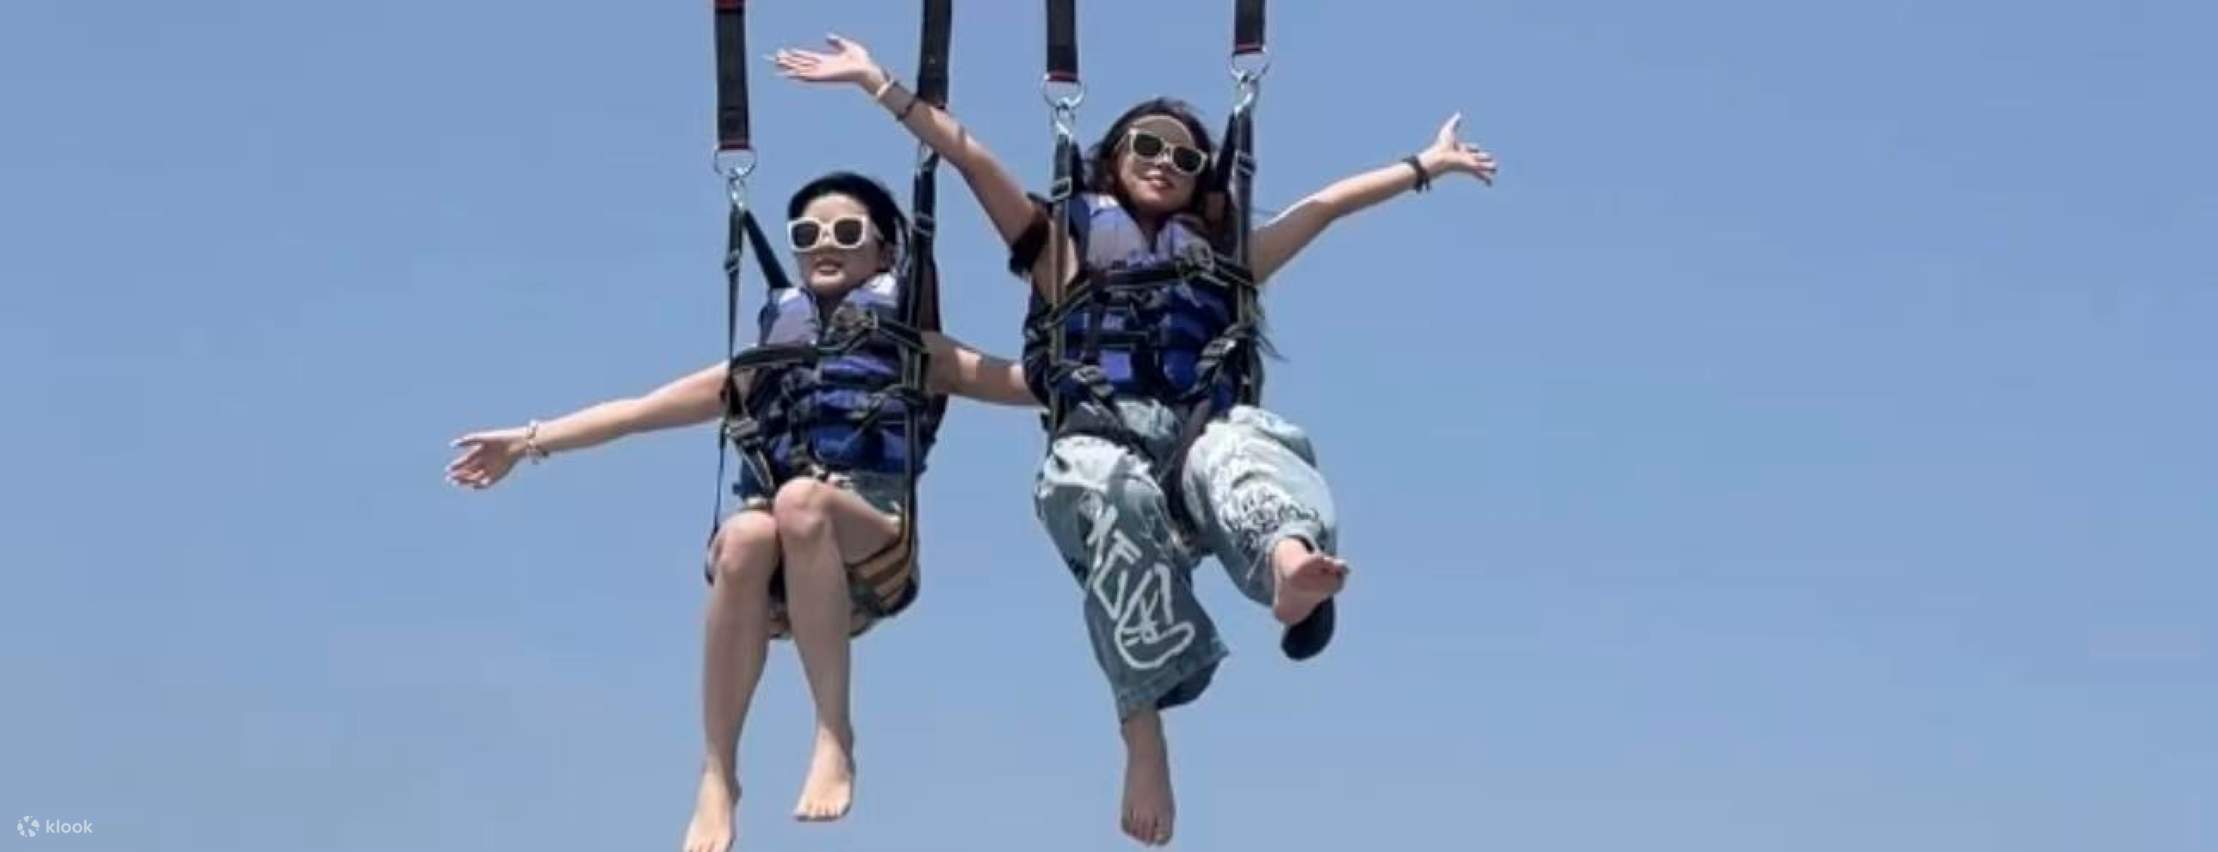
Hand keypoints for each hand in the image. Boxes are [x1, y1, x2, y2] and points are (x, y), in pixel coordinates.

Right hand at [446, 427, 528, 489]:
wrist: (517, 443)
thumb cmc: (500, 438)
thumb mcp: (482, 438)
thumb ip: (467, 441)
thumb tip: (452, 445)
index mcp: (480, 452)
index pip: (465, 462)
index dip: (456, 466)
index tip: (448, 470)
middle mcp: (484, 462)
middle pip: (469, 471)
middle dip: (459, 475)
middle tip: (449, 479)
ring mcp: (491, 469)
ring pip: (475, 478)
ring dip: (466, 481)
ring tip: (457, 483)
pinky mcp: (498, 475)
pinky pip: (487, 483)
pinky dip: (479, 485)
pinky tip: (472, 486)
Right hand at [772, 34, 886, 90]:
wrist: (866, 69)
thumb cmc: (861, 60)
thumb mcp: (847, 46)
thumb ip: (837, 41)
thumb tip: (828, 36)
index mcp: (827, 60)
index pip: (808, 57)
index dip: (797, 54)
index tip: (786, 51)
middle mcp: (822, 67)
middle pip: (801, 63)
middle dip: (788, 60)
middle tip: (774, 57)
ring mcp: (821, 73)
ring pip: (800, 69)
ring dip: (788, 66)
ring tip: (776, 62)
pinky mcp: (822, 77)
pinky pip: (806, 76)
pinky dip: (796, 74)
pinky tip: (786, 74)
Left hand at [1422, 113, 1497, 185]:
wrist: (1440, 156)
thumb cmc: (1442, 145)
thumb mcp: (1449, 130)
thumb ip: (1454, 123)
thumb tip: (1458, 114)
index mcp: (1461, 149)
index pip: (1470, 148)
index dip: (1473, 147)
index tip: (1476, 148)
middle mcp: (1466, 157)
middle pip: (1478, 157)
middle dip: (1484, 158)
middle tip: (1489, 159)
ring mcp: (1469, 163)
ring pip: (1482, 165)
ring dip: (1489, 167)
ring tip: (1495, 169)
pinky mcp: (1471, 168)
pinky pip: (1481, 174)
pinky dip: (1486, 179)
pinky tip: (1490, 184)